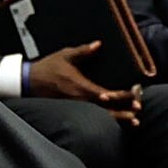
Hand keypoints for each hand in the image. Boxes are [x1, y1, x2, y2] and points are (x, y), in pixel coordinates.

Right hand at [25, 43, 139, 124]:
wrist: (29, 83)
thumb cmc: (47, 68)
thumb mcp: (65, 55)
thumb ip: (83, 51)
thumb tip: (98, 44)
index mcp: (80, 87)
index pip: (104, 94)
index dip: (120, 95)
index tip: (133, 93)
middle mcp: (80, 100)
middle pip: (106, 109)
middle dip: (123, 111)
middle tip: (139, 111)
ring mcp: (76, 108)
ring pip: (101, 116)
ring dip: (118, 118)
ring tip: (134, 121)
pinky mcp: (73, 111)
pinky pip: (93, 117)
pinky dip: (107, 120)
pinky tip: (118, 123)